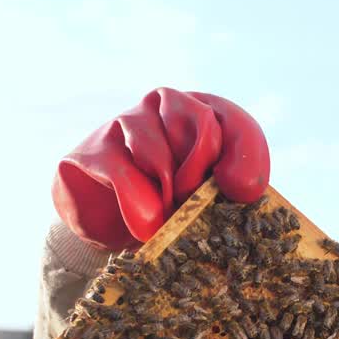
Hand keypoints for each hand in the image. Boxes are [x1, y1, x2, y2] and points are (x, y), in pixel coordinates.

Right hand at [52, 88, 269, 249]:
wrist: (110, 231)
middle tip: (195, 206)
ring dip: (169, 194)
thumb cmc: (170, 210)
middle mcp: (165, 106)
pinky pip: (123, 172)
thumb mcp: (207, 201)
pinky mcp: (93, 150)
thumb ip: (230, 190)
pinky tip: (145, 227)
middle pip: (202, 123)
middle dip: (202, 174)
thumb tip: (240, 186)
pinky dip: (139, 204)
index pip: (235, 123)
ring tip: (167, 221)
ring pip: (161, 151)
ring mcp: (127, 122)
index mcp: (204, 115)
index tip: (243, 191)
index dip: (245, 154)